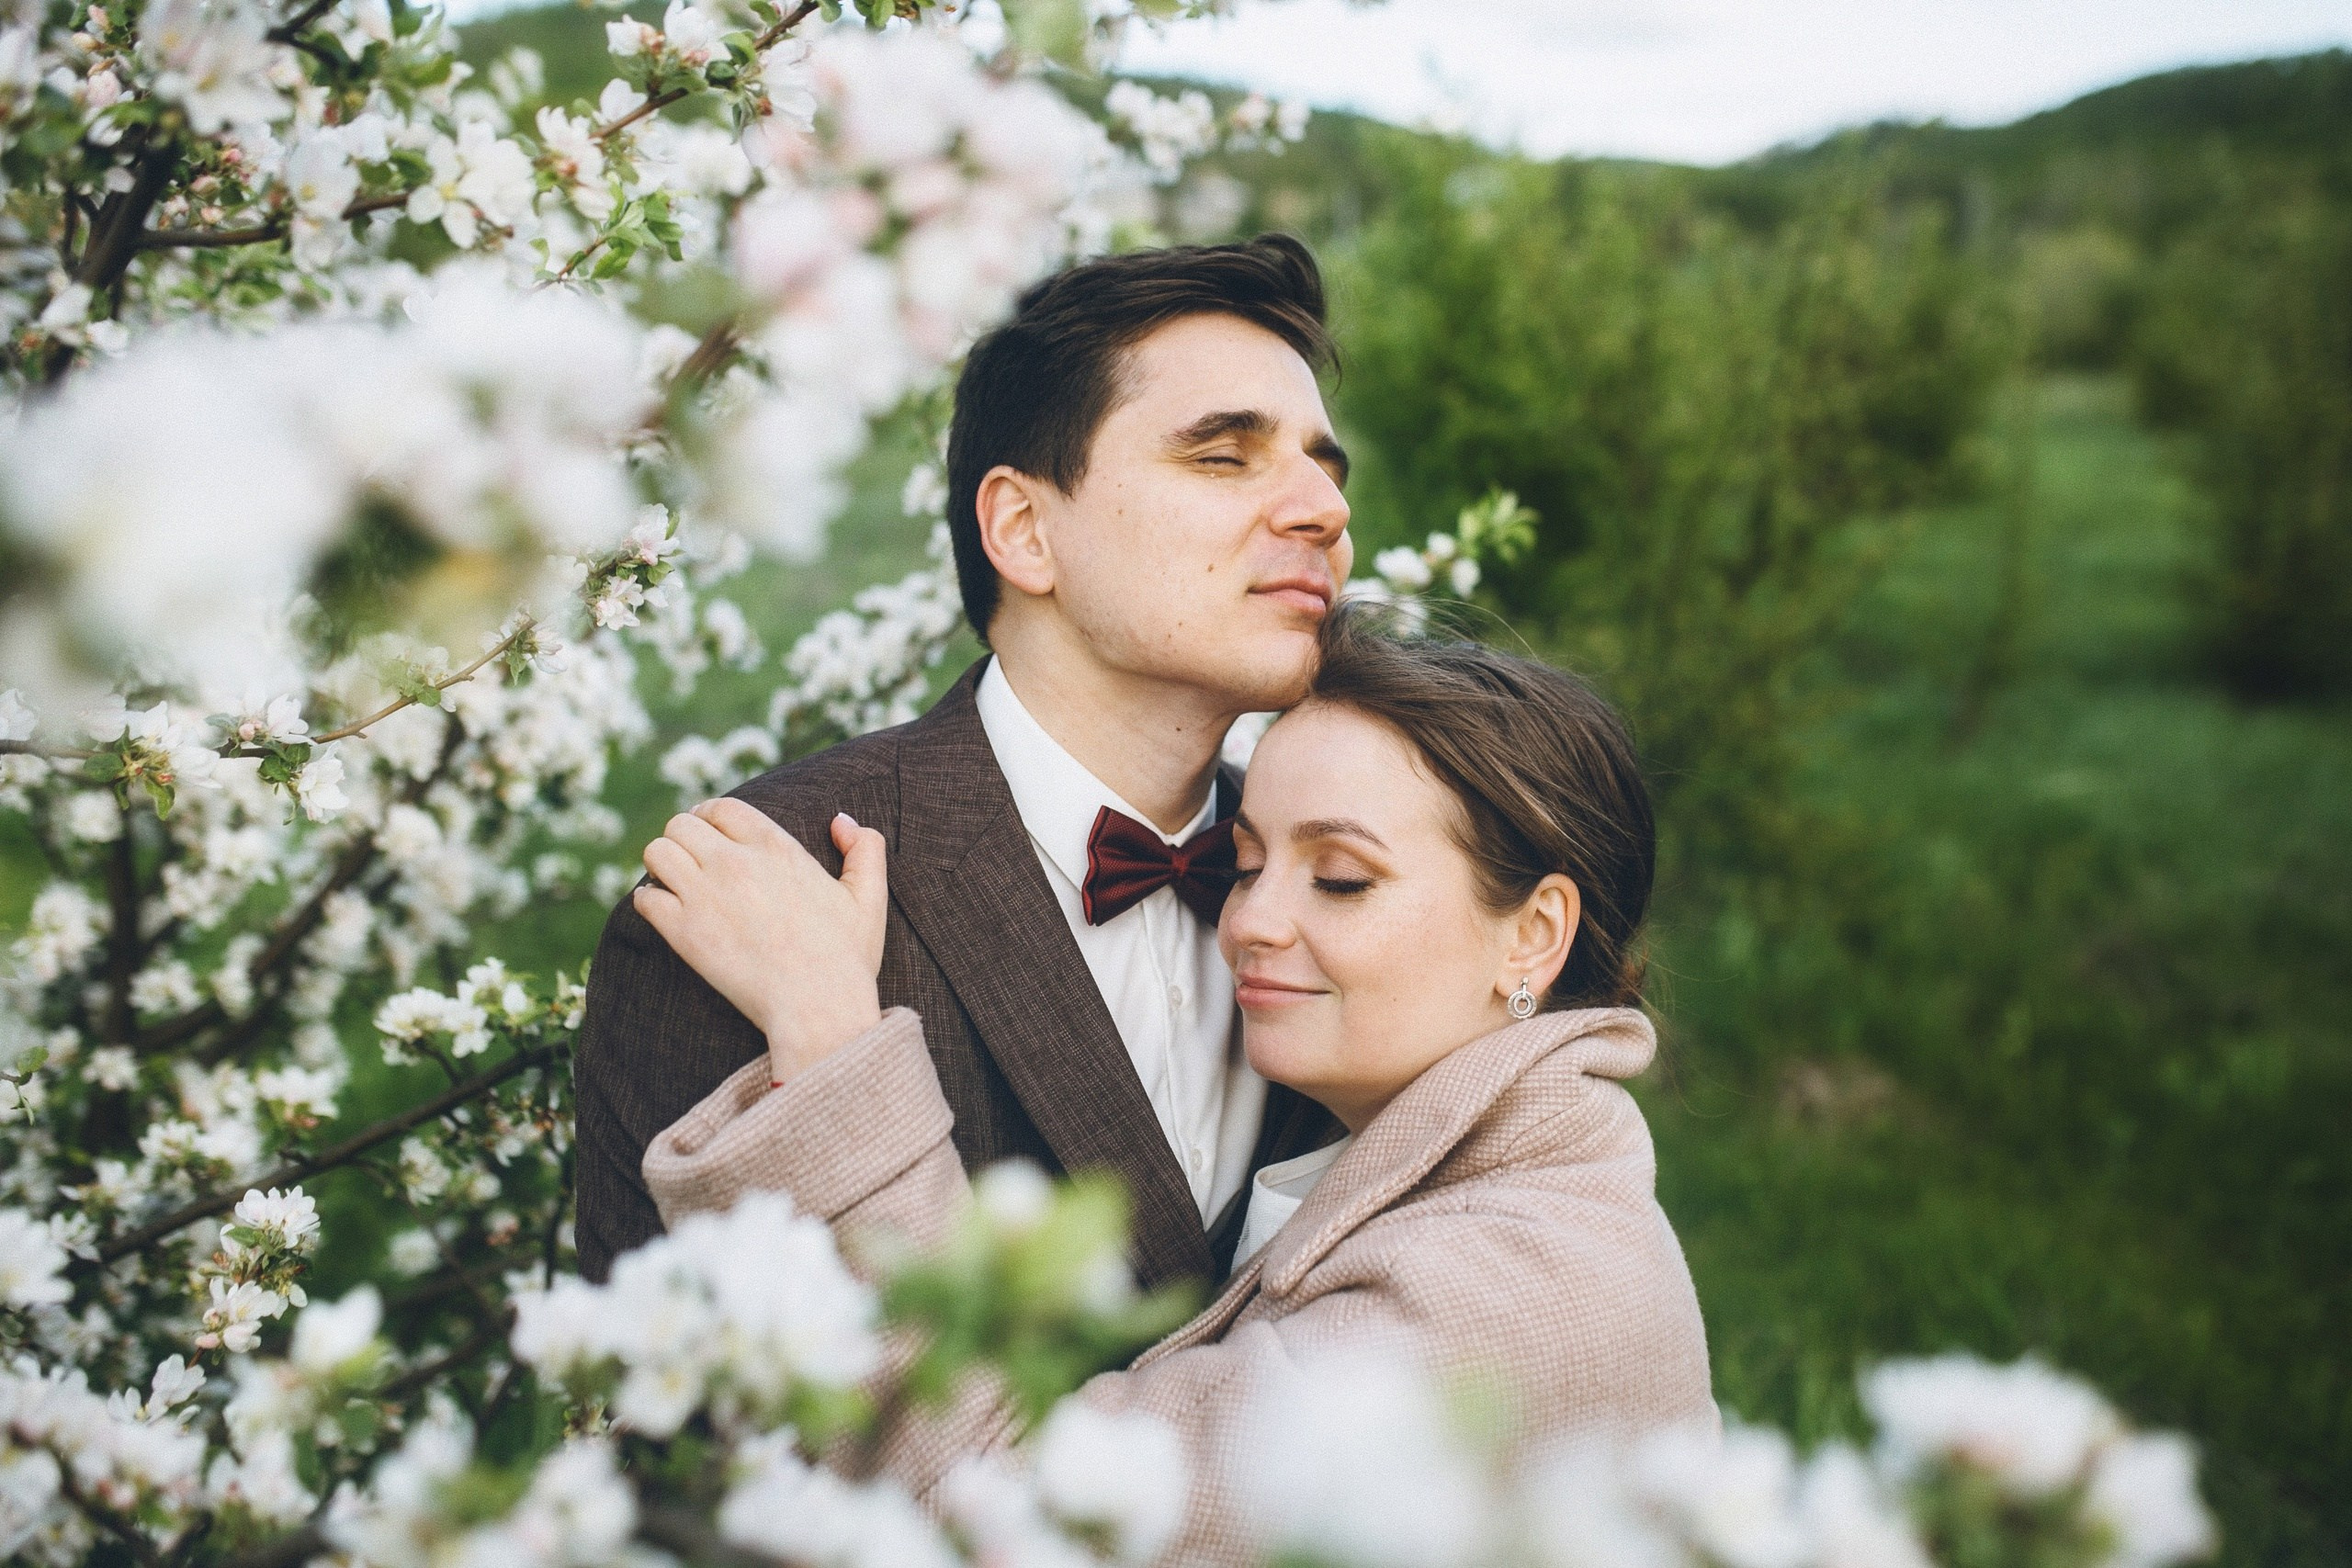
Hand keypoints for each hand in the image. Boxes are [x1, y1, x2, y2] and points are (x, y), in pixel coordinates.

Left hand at [633, 799, 887, 1081]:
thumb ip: (865, 849)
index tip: (707, 830)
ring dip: (662, 864)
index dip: (708, 814)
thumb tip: (841, 821)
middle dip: (682, 837)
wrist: (818, 1006)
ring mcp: (705, 895)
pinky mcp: (684, 933)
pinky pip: (645, 898)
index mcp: (775, 847)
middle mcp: (735, 862)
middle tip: (688, 858)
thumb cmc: (846, 957)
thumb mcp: (869, 897)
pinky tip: (666, 912)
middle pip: (681, 824)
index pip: (722, 807)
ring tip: (674, 883)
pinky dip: (650, 900)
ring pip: (657, 853)